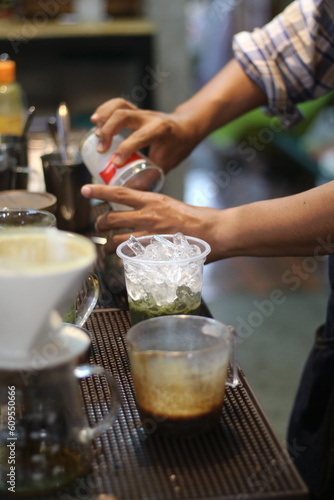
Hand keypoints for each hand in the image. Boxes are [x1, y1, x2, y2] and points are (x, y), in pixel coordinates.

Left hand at [81, 184, 221, 261]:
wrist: (216, 232)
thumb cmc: (201, 219)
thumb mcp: (175, 206)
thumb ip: (158, 210)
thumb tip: (148, 217)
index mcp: (154, 200)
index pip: (120, 193)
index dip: (99, 191)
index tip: (85, 189)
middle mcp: (148, 215)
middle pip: (111, 218)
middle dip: (99, 223)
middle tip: (98, 226)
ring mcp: (150, 234)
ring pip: (117, 239)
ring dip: (108, 245)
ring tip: (107, 248)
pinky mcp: (155, 250)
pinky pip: (131, 255)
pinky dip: (125, 258)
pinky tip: (125, 260)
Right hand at [90, 98, 199, 173]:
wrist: (186, 128)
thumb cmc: (177, 147)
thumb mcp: (166, 164)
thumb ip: (149, 177)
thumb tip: (131, 192)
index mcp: (160, 131)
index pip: (139, 137)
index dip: (124, 149)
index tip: (115, 163)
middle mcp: (149, 118)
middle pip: (123, 116)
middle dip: (108, 131)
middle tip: (100, 149)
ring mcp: (141, 112)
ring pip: (119, 105)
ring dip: (104, 117)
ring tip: (95, 133)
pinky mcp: (134, 110)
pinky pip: (117, 104)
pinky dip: (104, 110)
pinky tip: (96, 120)